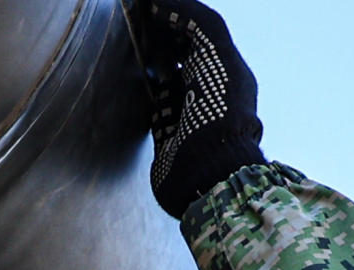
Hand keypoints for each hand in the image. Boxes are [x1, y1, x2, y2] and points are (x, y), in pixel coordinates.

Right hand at [138, 0, 264, 217]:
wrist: (207, 169)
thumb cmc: (219, 111)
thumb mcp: (215, 54)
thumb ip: (197, 21)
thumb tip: (164, 1)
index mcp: (224, 67)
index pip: (199, 31)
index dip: (176, 11)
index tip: (148, 2)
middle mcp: (207, 88)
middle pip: (180, 52)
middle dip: (160, 34)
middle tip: (134, 17)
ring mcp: (186, 112)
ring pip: (164, 77)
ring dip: (148, 61)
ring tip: (128, 42)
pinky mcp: (167, 134)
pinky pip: (151, 107)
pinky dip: (141, 93)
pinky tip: (129, 80)